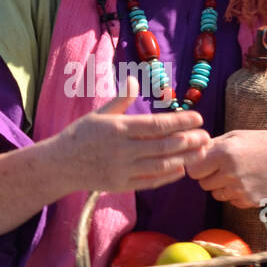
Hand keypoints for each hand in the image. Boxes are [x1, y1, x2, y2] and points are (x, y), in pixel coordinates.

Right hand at [56, 77, 209, 193]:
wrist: (59, 165)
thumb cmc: (79, 135)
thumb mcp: (98, 114)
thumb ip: (120, 100)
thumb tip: (134, 80)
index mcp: (119, 129)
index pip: (156, 125)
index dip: (180, 122)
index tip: (198, 117)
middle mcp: (123, 150)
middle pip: (163, 146)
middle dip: (189, 140)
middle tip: (207, 136)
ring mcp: (122, 170)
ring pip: (161, 165)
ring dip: (184, 158)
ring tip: (201, 152)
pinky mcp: (121, 185)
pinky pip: (150, 182)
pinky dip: (168, 176)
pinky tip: (182, 169)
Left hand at [184, 129, 266, 207]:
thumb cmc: (259, 143)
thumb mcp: (234, 137)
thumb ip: (211, 146)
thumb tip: (188, 153)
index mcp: (224, 153)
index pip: (193, 170)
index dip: (198, 166)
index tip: (206, 162)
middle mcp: (230, 173)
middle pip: (203, 184)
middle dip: (209, 176)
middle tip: (223, 167)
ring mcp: (240, 190)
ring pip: (215, 194)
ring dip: (221, 186)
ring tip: (237, 173)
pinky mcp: (249, 201)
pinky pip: (230, 201)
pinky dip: (234, 194)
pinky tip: (247, 182)